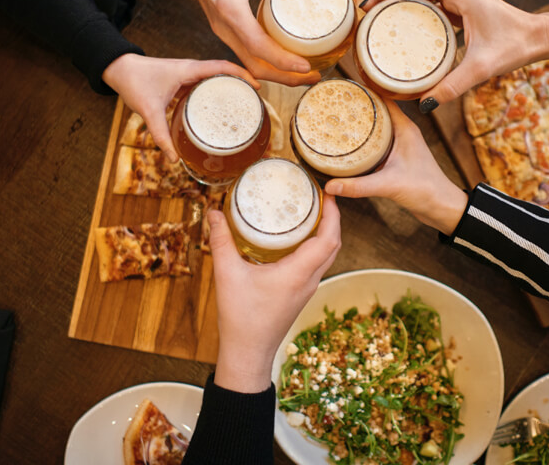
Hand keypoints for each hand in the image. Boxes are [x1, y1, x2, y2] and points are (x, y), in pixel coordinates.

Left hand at [101, 53, 257, 161]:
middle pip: (223, 72)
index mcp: (189, 70)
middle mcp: (191, 69)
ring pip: (213, 79)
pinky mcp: (181, 81)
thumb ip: (161, 135)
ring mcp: (186, 75)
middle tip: (255, 100)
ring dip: (228, 88)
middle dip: (241, 83)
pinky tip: (216, 108)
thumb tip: (174, 158)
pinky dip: (212, 94)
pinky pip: (202, 86)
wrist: (118, 69)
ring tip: (242, 104)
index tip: (257, 86)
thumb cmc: (133, 81)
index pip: (223, 67)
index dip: (242, 75)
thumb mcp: (149, 110)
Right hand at [120, 0, 320, 85]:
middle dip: (284, 78)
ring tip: (304, 74)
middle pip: (255, 67)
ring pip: (251, 67)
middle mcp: (225, 30)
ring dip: (277, 75)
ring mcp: (224, 36)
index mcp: (231, 12)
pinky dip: (268, 65)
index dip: (282, 60)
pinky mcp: (227, 37)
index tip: (305, 66)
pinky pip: (248, 58)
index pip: (258, 46)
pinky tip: (286, 62)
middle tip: (313, 76)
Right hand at [208, 195, 341, 392]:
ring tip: (311, 213)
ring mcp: (306, 289)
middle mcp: (308, 280)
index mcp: (298, 273)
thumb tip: (214, 214)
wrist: (248, 353)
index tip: (328, 195)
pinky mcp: (300, 294)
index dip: (334, 215)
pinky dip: (315, 247)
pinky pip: (316, 265)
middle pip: (334, 245)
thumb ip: (221, 241)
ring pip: (327, 256)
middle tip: (320, 198)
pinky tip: (297, 239)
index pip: (329, 239)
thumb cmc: (241, 318)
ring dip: (326, 233)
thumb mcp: (227, 274)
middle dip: (332, 219)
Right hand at [324, 101, 467, 235]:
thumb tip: (330, 185)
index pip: (383, 99)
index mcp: (405, 128)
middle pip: (376, 110)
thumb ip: (359, 186)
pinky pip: (375, 141)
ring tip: (335, 117)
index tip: (345, 86)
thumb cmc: (426, 190)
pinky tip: (347, 142)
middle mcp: (402, 131)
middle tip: (333, 101)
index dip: (365, 91)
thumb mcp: (389, 185)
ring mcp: (399, 143)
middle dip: (357, 105)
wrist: (441, 207)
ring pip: (375, 126)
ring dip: (359, 122)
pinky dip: (362, 139)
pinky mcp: (396, 156)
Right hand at [359, 0, 548, 107]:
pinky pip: (433, 3)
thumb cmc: (515, 45)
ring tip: (380, 17)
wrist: (539, 39)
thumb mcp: (481, 67)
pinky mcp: (463, 9)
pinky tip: (405, 27)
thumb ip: (452, 85)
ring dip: (402, 0)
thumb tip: (425, 103)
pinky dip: (416, 10)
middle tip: (370, 11)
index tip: (376, 0)